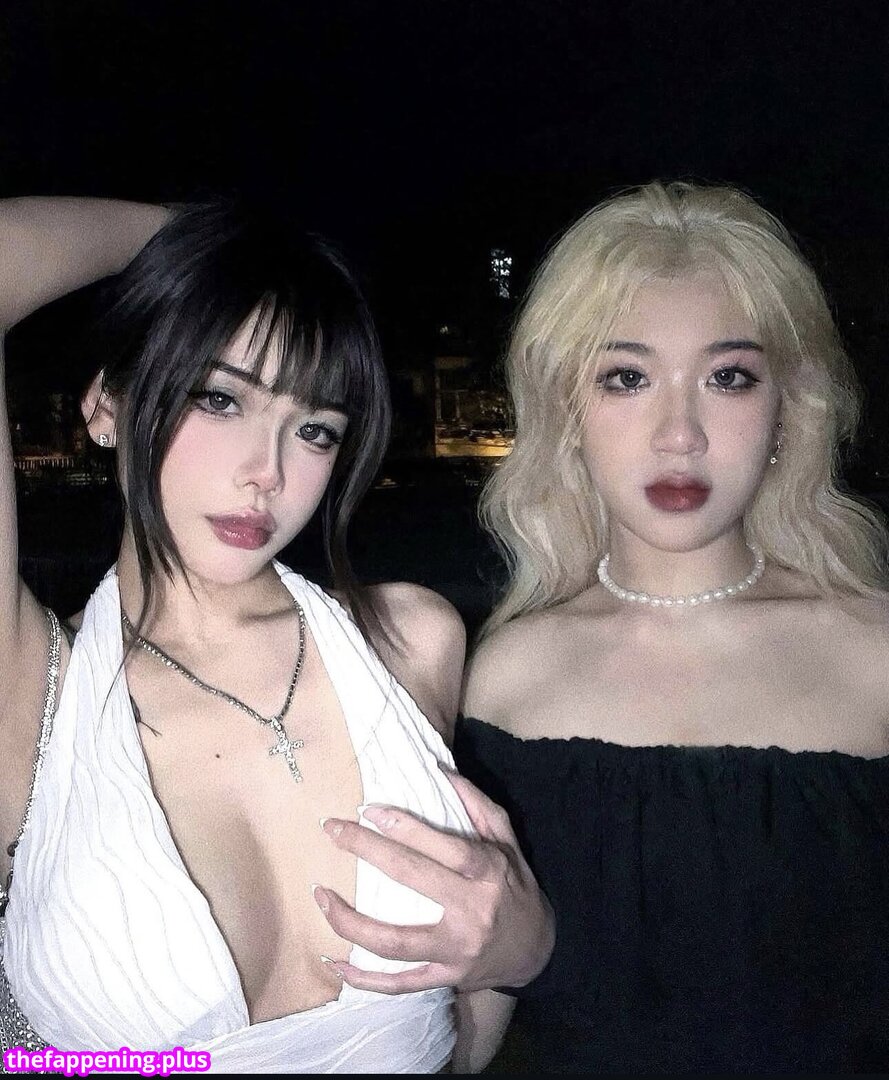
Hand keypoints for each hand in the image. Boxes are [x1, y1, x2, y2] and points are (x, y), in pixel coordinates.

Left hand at [313, 769, 554, 993]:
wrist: (538, 950)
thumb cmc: (515, 886)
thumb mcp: (507, 840)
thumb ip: (476, 804)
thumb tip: (440, 769)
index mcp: (487, 873)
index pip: (442, 846)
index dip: (404, 827)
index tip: (367, 811)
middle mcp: (472, 912)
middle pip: (411, 879)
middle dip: (365, 851)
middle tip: (332, 830)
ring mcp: (456, 951)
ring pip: (394, 942)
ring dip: (350, 922)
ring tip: (320, 896)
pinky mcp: (445, 978)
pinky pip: (398, 984)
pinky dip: (364, 979)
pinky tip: (335, 963)